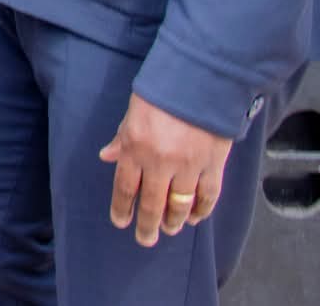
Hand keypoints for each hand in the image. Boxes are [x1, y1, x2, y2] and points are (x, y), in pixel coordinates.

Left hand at [101, 94, 234, 246]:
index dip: (122, 208)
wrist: (200, 80)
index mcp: (135, 146)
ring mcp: (188, 165)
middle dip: (147, 225)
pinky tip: (195, 218)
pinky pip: (207, 195)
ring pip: (180, 204)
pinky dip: (202, 210)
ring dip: (173, 220)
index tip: (121, 222)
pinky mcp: (213, 164)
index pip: (125, 186)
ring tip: (169, 229)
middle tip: (145, 239)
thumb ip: (122, 138)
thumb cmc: (162, 93)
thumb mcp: (133, 112)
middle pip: (151, 203)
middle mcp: (160, 161)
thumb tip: (107, 157)